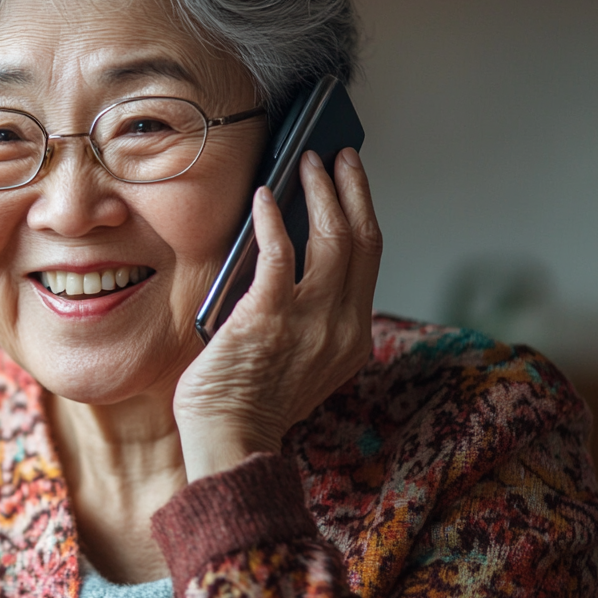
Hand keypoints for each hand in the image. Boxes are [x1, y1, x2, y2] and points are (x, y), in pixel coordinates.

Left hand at [173, 147, 382, 480]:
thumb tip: (282, 250)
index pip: (369, 261)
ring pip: (332, 238)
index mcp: (353, 338)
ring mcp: (311, 323)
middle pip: (362, 240)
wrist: (228, 442)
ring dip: (321, 192)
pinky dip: (274, 219)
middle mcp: (343, 327)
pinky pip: (280, 254)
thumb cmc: (245, 401)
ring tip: (306, 162)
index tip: (351, 182)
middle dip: (353, 189)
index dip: (362, 212)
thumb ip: (300, 314)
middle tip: (339, 155)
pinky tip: (261, 197)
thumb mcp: (294, 357)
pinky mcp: (270, 318)